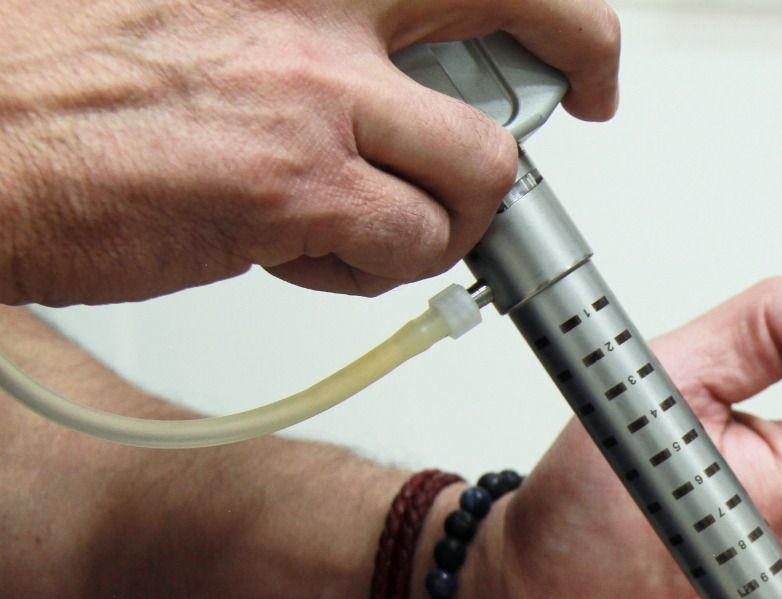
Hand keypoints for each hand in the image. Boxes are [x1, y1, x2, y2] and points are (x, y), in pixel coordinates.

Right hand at [0, 0, 619, 305]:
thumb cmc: (70, 75)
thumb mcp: (214, 8)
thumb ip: (317, 22)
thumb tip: (405, 58)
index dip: (545, 1)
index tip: (563, 30)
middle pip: (524, 7)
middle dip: (581, 58)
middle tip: (587, 99)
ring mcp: (314, 89)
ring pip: (483, 169)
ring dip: (450, 212)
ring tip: (379, 216)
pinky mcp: (297, 185)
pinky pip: (414, 246)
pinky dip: (378, 266)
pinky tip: (310, 248)